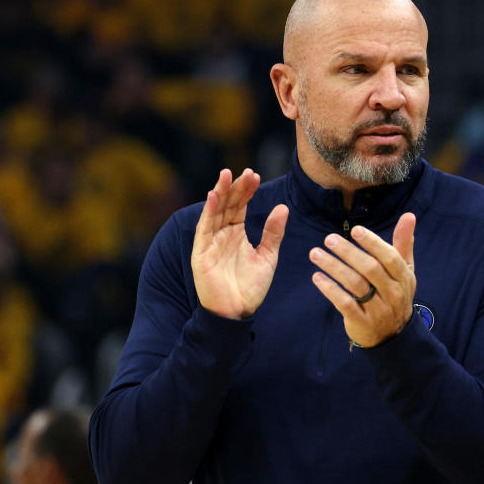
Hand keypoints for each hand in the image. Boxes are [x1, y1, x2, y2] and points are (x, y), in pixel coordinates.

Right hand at [191, 168, 288, 318]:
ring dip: (220, 193)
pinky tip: (213, 197)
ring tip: (226, 175)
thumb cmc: (251, 287)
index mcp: (237, 233)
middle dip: (235, 187)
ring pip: (214, 212)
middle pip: (228, 204)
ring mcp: (210, 242)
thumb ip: (274, 232)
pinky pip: (204, 229)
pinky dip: (208, 212)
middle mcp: (222, 234)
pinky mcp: (201, 253)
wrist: (237, 312)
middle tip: (245, 172)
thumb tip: (283, 207)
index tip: (256, 175)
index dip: (247, 190)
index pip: (241, 205)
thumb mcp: (268, 256)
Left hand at [309, 213, 416, 346]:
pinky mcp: (362, 322)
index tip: (355, 230)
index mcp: (404, 277)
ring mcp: (378, 310)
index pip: (389, 257)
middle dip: (348, 252)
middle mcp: (393, 293)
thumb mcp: (404, 270)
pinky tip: (317, 277)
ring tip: (316, 254)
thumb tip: (409, 215)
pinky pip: (345, 303)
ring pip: (355, 284)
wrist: (394, 336)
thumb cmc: (395, 294)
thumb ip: (403, 243)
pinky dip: (330, 289)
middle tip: (329, 239)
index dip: (372, 243)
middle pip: (370, 269)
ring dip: (334, 267)